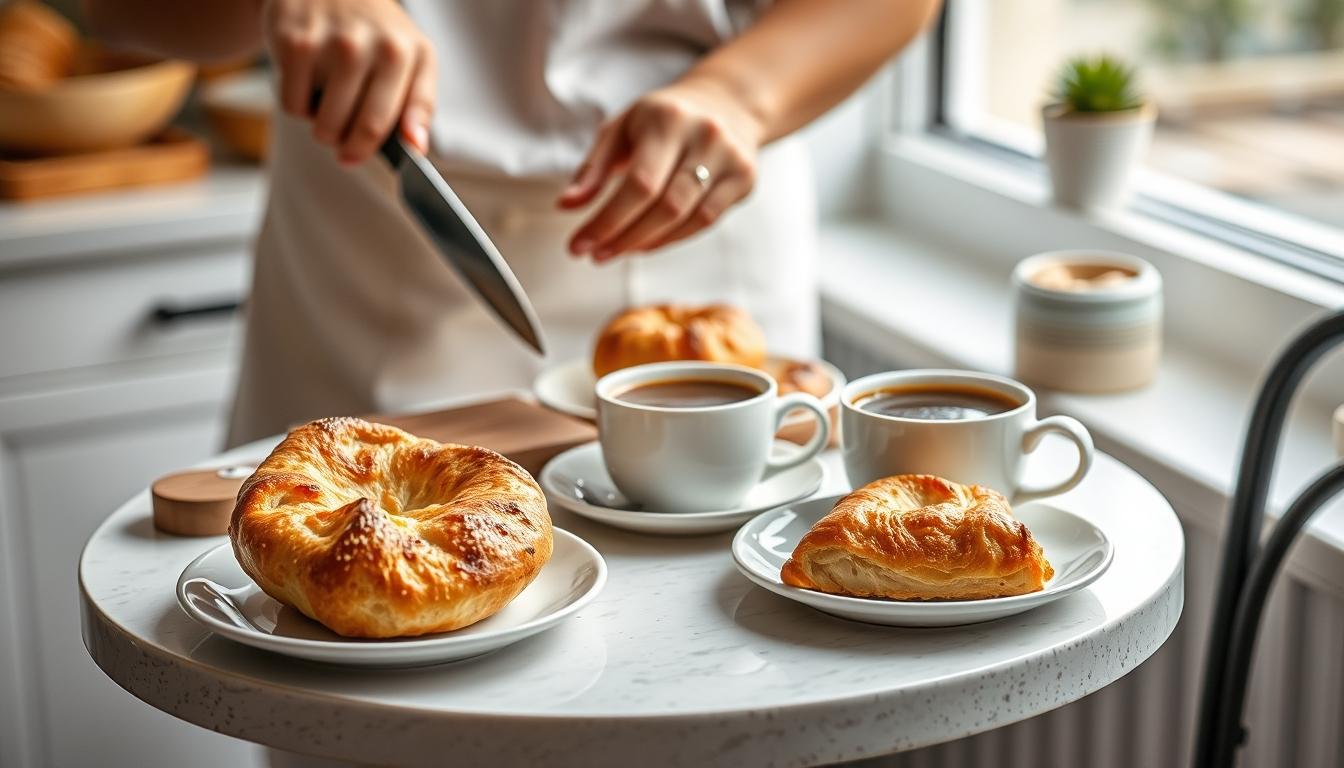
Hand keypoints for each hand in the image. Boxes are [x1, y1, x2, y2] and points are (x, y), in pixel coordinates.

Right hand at [264, 0, 434, 164]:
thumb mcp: (412, 60)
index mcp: (408, 53)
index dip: (380, 150)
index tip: (359, 157)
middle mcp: (375, 45)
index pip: (399, 120)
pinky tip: (308, 82)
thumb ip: (419, 105)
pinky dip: (298, 105)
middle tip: (344, 139)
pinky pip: (293, 106)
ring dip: (323, 128)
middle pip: (359, 130)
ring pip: (323, 125)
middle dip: (349, 147)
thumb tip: (416, 146)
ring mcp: (334, 42)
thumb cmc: (375, 34)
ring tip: (329, 102)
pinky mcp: (295, 42)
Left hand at [558, 79, 763, 261]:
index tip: (580, 244)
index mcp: (668, 118)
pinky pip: (706, 222)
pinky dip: (672, 238)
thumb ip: (593, 168)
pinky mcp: (745, 179)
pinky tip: (646, 243)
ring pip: (688, 218)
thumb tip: (567, 205)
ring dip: (646, 243)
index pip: (639, 184)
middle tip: (596, 254)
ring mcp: (731, 159)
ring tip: (616, 250)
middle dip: (624, 237)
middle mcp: (705, 136)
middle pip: (665, 206)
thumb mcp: (622, 128)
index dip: (608, 221)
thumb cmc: (663, 118)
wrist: (726, 103)